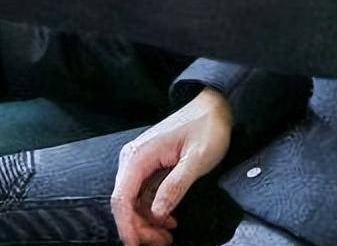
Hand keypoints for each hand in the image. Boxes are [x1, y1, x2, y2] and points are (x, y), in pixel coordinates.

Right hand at [111, 87, 233, 245]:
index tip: (135, 245)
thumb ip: (176, 185)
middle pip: (125, 204)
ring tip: (167, 234)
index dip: (127, 226)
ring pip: (134, 203)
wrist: (214, 105)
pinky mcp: (149, 166)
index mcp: (140, 155)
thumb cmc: (208, 125)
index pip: (122, 198)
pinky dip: (153, 211)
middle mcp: (134, 158)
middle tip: (162, 242)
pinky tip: (169, 218)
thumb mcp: (198, 157)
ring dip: (148, 222)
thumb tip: (157, 212)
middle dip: (141, 228)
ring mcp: (141, 162)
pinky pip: (144, 195)